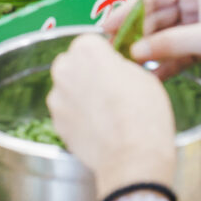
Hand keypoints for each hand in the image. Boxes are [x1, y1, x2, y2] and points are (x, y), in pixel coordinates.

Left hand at [48, 35, 175, 194]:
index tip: (116, 66)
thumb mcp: (143, 75)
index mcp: (87, 49)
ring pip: (67, 88)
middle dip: (86, 71)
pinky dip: (77, 116)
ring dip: (79, 93)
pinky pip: (66, 112)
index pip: (90, 42)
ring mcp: (57, 98)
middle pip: (72, 63)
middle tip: (110, 87)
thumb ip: (121, 64)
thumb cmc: (144, 112)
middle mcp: (65, 69)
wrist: (132, 157)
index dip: (104, 54)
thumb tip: (115, 68)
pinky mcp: (56, 124)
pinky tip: (98, 126)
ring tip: (105, 111)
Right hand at [99, 0, 200, 84]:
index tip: (105, 28)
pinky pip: (176, 50)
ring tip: (125, 67)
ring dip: (148, 50)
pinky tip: (149, 76)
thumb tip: (136, 51)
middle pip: (155, 15)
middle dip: (134, 34)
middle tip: (110, 52)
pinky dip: (164, 62)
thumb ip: (172, 43)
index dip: (127, 11)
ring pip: (164, 34)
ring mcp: (200, 21)